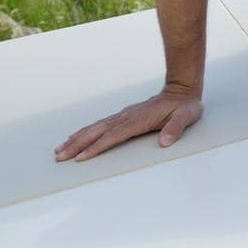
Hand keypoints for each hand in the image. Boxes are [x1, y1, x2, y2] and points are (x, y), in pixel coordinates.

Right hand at [53, 84, 203, 162]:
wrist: (182, 89)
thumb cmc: (185, 106)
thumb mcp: (187, 116)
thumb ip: (176, 128)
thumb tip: (164, 141)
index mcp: (140, 119)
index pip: (115, 135)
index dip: (98, 146)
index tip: (82, 157)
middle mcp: (127, 116)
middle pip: (98, 131)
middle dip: (78, 144)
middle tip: (60, 156)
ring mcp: (124, 115)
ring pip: (95, 128)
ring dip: (77, 138)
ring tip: (59, 149)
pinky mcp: (123, 116)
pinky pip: (100, 125)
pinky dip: (85, 131)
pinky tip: (74, 137)